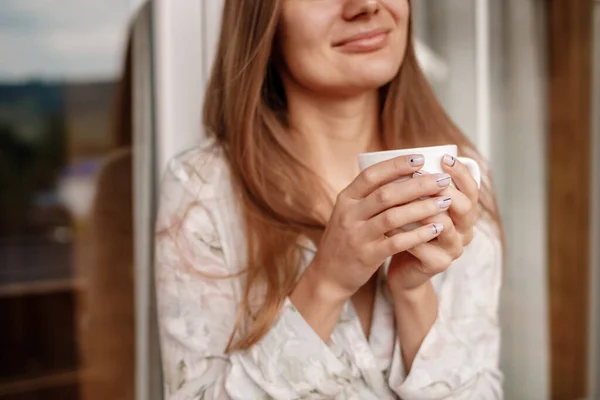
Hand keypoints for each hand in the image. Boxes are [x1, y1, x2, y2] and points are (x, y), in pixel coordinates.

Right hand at [302, 154, 452, 301]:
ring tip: (445, 202)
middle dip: (418, 185)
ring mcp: (357, 235)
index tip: (421, 158)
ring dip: (422, 208)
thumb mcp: (348, 212)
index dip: (396, 165)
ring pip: (393, 217)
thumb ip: (369, 196)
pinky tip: (436, 229)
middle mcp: (349, 214)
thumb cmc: (346, 239)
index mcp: (346, 198)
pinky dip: (418, 234)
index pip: (372, 175)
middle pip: (386, 193)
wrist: (328, 274)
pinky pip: (396, 242)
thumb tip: (403, 173)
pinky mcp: (366, 255)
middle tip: (442, 180)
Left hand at [387, 155, 479, 293]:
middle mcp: (465, 231)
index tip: (445, 157)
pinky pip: (423, 247)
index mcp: (464, 213)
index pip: (472, 189)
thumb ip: (420, 187)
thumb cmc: (409, 231)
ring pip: (445, 226)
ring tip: (403, 197)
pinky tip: (389, 224)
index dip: (461, 173)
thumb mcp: (418, 206)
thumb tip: (410, 155)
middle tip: (423, 174)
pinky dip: (406, 233)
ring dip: (423, 209)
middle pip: (465, 207)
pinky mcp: (437, 264)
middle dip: (445, 189)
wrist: (404, 270)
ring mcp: (453, 249)